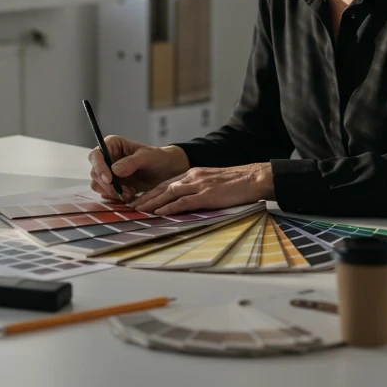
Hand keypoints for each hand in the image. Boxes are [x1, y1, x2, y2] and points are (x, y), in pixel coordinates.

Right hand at [88, 138, 187, 202]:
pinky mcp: (112, 184)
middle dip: (108, 184)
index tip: (109, 179)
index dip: (99, 167)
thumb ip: (132, 162)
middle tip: (125, 191)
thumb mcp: (148, 157)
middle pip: (95, 172)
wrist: (166, 172)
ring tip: (130, 193)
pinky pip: (106, 193)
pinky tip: (130, 195)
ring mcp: (108, 172)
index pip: (96, 155)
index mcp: (113, 145)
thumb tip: (115, 170)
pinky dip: (116, 196)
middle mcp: (107, 158)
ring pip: (98, 184)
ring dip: (112, 192)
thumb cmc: (158, 159)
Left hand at [129, 163, 274, 214]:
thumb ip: (199, 188)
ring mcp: (199, 185)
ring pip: (169, 193)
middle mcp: (193, 177)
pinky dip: (170, 207)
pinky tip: (160, 212)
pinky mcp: (207, 194)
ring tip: (140, 210)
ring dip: (153, 202)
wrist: (253, 178)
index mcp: (194, 173)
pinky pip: (184, 201)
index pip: (167, 183)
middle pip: (164, 187)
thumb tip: (188, 201)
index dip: (152, 192)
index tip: (140, 200)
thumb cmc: (236, 183)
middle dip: (147, 197)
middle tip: (132, 206)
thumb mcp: (213, 182)